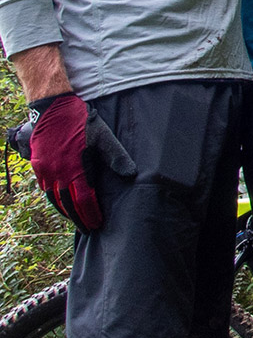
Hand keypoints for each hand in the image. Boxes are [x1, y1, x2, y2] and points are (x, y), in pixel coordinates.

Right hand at [28, 93, 136, 232]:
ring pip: (55, 198)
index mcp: (76, 169)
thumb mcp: (104, 137)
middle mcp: (59, 174)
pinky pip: (45, 188)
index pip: (85, 200)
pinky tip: (59, 202)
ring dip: (66, 211)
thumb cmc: (82, 122)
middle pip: (69, 204)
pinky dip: (53, 198)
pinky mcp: (38, 165)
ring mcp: (46, 171)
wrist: (54, 108)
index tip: (97, 224)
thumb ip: (116, 157)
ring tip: (75, 220)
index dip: (91, 214)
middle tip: (88, 229)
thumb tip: (131, 174)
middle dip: (79, 218)